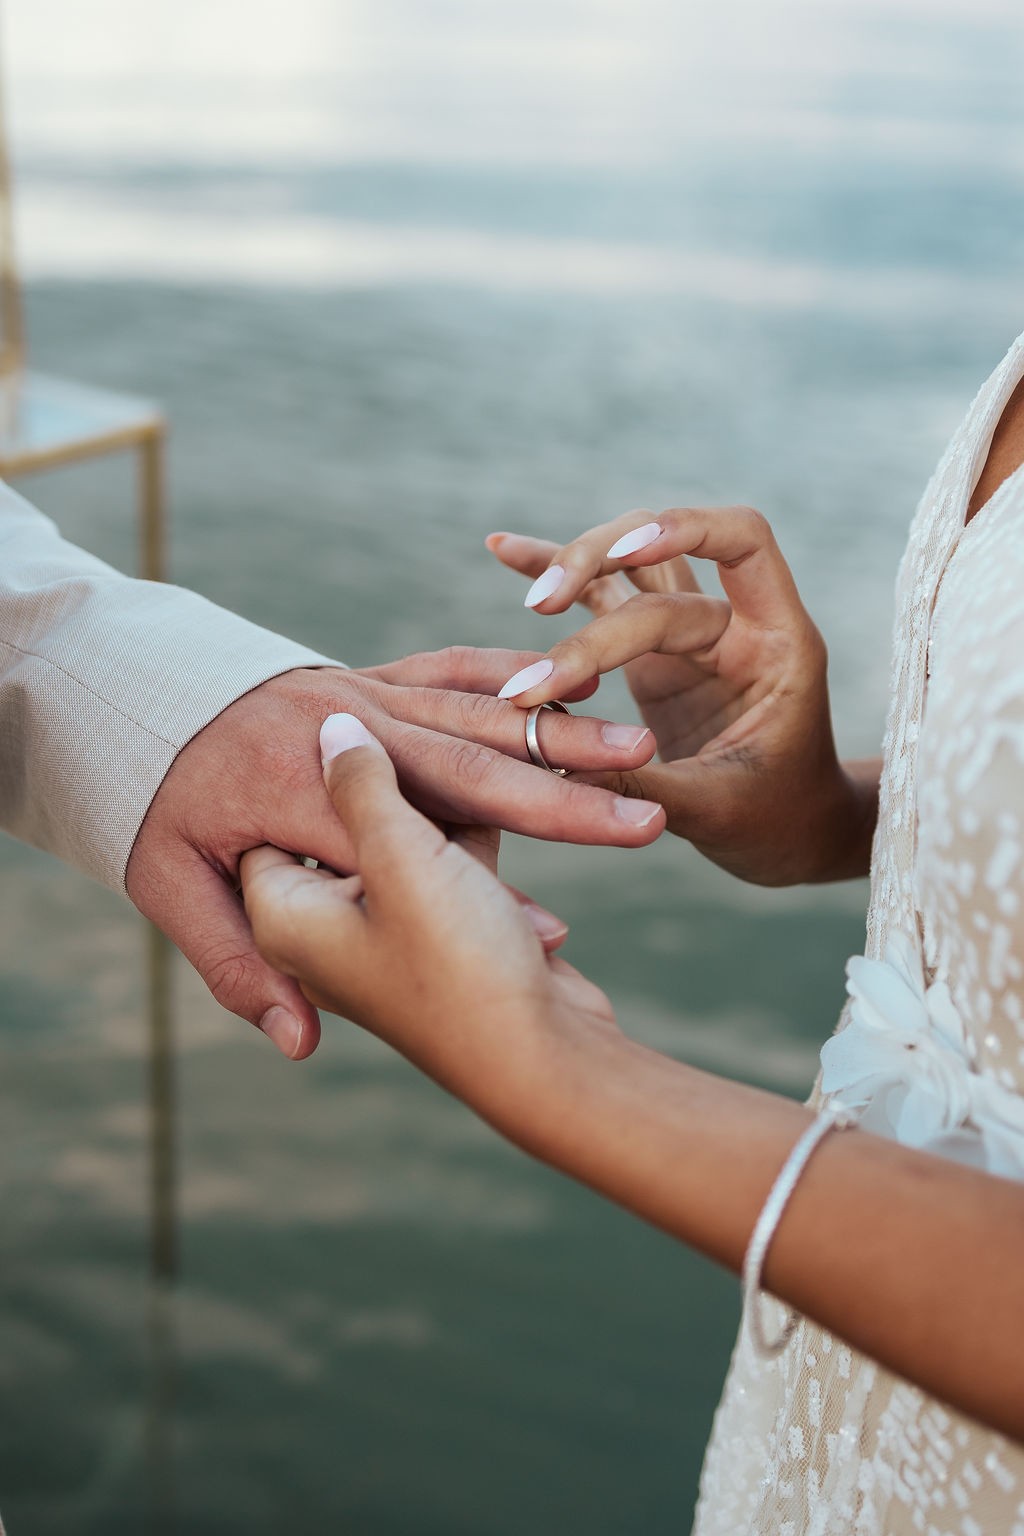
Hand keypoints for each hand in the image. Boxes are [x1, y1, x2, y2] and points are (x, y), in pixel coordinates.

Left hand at [126, 652, 661, 1059]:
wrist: (133, 697)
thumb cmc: (147, 808)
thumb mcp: (175, 887)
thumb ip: (242, 964)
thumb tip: (294, 1049)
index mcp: (286, 815)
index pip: (397, 848)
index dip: (468, 891)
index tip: (552, 931)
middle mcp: (326, 760)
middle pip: (456, 770)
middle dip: (553, 794)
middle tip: (635, 807)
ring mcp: (356, 720)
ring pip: (473, 724)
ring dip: (558, 741)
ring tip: (636, 746)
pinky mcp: (375, 699)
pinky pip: (451, 681)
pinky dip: (510, 682)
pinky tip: (572, 683)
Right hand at [487, 507, 877, 885]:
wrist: (785, 832)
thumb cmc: (771, 819)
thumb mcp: (714, 809)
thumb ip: (641, 783)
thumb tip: (557, 768)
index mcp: (775, 641)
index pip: (742, 541)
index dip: (686, 529)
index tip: (626, 555)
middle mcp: (732, 622)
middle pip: (658, 557)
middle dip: (597, 569)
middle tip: (542, 611)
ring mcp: (688, 633)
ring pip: (625, 565)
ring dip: (573, 565)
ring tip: (533, 599)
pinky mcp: (650, 652)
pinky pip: (601, 598)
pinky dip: (554, 571)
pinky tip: (503, 548)